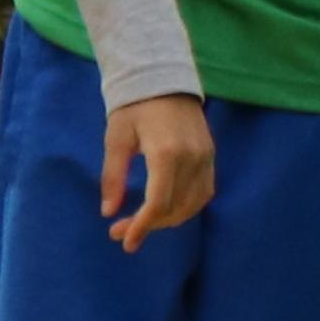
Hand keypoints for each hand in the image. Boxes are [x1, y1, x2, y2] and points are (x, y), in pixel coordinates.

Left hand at [105, 90, 218, 239]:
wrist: (163, 79)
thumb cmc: (134, 107)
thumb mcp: (116, 140)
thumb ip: (113, 177)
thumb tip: (108, 212)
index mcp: (166, 153)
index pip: (158, 202)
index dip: (142, 226)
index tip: (125, 242)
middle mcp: (192, 158)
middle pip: (176, 207)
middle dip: (149, 225)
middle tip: (121, 232)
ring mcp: (206, 157)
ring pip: (193, 204)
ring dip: (168, 220)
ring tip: (143, 223)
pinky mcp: (211, 155)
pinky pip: (204, 192)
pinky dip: (186, 207)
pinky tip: (166, 210)